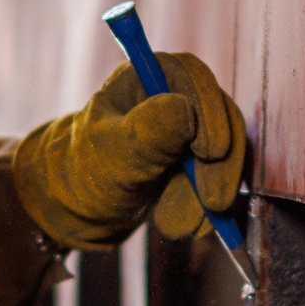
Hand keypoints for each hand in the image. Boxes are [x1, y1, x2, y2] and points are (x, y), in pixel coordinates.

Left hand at [13, 52, 244, 248]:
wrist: (81, 205)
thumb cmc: (88, 170)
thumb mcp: (114, 153)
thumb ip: (147, 133)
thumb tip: (185, 109)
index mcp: (146, 77)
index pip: (192, 78)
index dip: (209, 112)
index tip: (211, 153)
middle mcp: (174, 96)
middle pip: (219, 118)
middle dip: (218, 166)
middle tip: (213, 203)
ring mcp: (189, 128)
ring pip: (224, 155)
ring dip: (210, 195)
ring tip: (180, 227)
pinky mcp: (198, 160)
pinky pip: (218, 179)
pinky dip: (207, 207)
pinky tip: (189, 228)